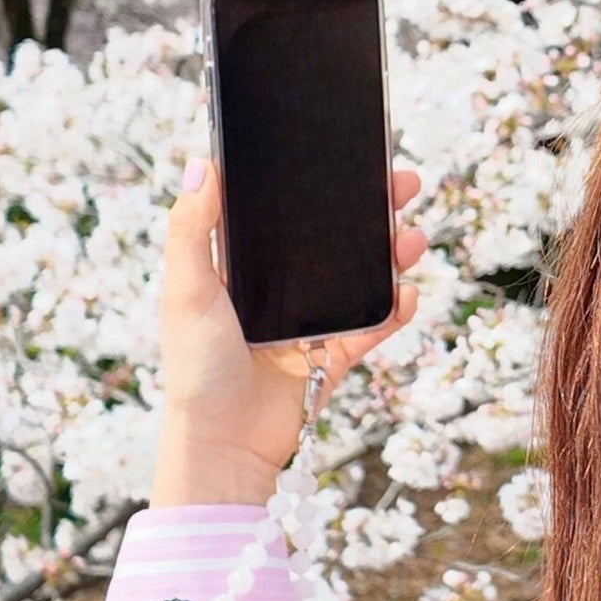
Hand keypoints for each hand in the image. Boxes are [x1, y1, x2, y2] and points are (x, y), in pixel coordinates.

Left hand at [148, 155, 427, 506]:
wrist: (223, 444)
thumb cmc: (194, 368)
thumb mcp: (187, 291)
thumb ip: (192, 230)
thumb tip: (202, 165)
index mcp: (241, 266)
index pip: (284, 212)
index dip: (317, 182)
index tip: (350, 155)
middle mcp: (279, 289)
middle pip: (334, 238)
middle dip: (372, 210)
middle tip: (404, 184)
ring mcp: (309, 321)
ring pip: (361, 277)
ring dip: (392, 254)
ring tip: (412, 239)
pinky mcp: (332, 356)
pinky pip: (372, 327)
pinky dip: (394, 310)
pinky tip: (406, 294)